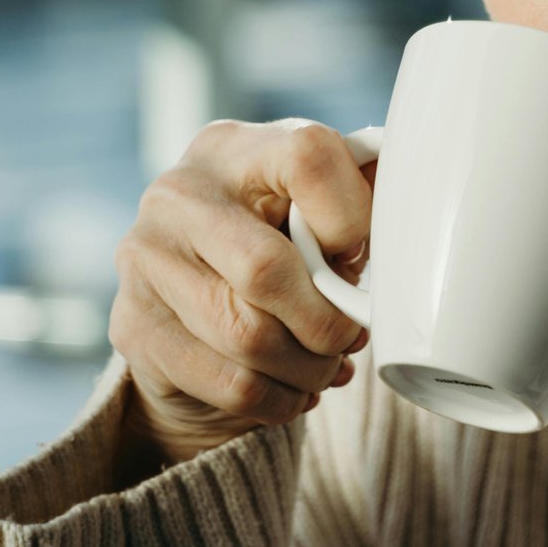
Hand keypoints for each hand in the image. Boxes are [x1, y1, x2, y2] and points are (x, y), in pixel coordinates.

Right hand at [108, 119, 374, 470]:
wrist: (190, 299)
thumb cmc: (280, 241)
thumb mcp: (321, 206)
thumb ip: (365, 198)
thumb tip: (414, 225)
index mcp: (236, 147)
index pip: (308, 158)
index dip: (352, 218)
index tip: (362, 257)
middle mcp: (178, 193)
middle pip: (267, 270)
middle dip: (328, 320)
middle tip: (353, 336)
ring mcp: (144, 260)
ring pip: (247, 337)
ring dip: (308, 367)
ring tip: (329, 366)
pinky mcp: (133, 326)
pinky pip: (227, 381)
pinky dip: (279, 399)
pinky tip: (296, 390)